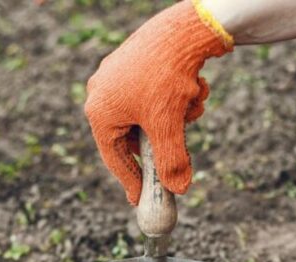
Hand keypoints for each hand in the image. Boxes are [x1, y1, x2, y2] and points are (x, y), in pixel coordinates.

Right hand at [84, 0, 232, 204]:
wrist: (187, 27)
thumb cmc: (168, 78)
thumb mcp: (169, 128)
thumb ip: (171, 163)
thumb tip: (179, 189)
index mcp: (101, 111)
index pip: (114, 158)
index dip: (131, 182)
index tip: (143, 200)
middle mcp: (105, 94)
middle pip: (135, 138)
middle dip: (164, 143)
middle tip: (177, 163)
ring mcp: (122, 79)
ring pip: (153, 118)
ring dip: (177, 120)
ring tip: (192, 104)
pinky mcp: (142, 68)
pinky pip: (159, 98)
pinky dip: (179, 102)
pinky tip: (194, 90)